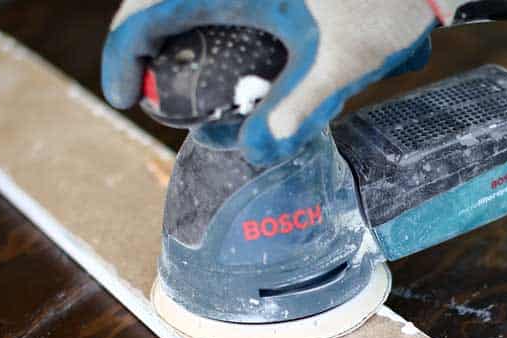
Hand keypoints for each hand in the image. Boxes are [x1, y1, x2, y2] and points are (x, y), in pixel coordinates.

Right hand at [103, 0, 465, 165]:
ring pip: (189, 3)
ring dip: (176, 40)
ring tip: (185, 86)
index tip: (123, 96)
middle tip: (151, 95)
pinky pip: (219, 5)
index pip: (148, 11)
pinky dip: (208, 30)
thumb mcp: (341, 63)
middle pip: (160, 3)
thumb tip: (255, 154)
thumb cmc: (386, 5)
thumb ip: (299, 108)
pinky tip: (228, 65)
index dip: (121, 53)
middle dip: (144, 48)